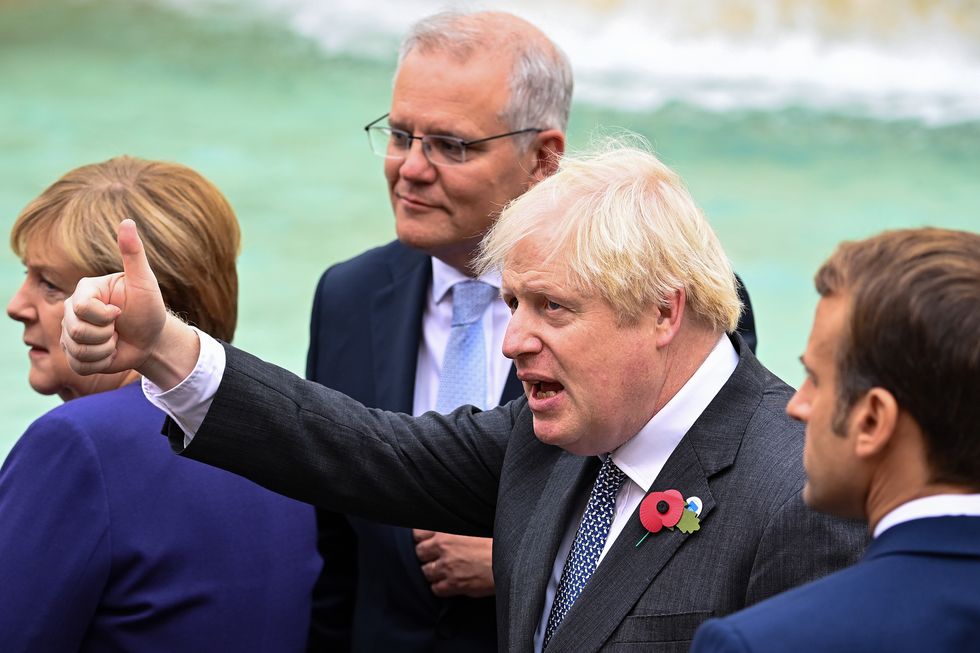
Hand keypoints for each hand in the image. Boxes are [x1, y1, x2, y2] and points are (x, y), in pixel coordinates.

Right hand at [61, 219, 195, 387]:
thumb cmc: (149, 308)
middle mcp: (72, 311)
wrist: (152, 339)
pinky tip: (110, 353)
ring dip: (105, 350)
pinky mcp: (75, 355)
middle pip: (76, 331)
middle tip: (119, 327)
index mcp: (84, 291)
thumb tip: (127, 220)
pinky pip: (80, 365)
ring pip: (77, 349)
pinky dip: (101, 363)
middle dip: (106, 334)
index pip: (80, 308)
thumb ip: (133, 253)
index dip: (104, 316)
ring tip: (116, 340)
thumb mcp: (144, 281)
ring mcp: (70, 334)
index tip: (120, 312)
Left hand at [413, 529, 494, 597]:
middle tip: (435, 557)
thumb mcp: (472, 526)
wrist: (509, 558)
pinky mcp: (454, 584)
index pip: (418, 534)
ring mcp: (447, 567)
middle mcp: (443, 548)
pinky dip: (439, 587)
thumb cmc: (494, 540)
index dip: (420, 539)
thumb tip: (446, 531)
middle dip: (425, 556)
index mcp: (446, 530)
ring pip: (425, 572)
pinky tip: (448, 583)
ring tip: (443, 571)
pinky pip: (435, 589)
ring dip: (432, 572)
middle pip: (419, 553)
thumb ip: (455, 528)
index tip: (425, 541)